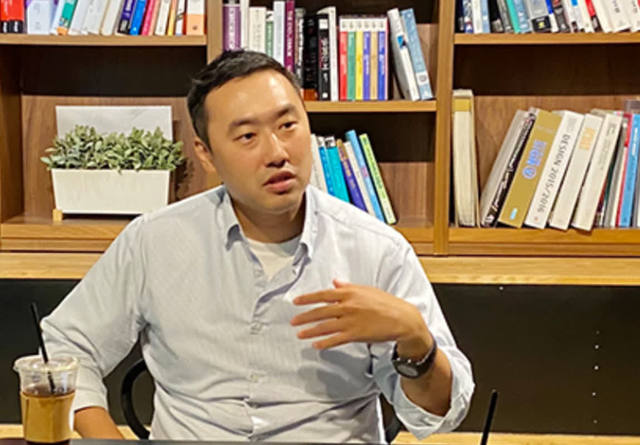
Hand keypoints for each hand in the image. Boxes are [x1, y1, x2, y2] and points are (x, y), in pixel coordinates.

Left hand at [290, 279, 431, 356]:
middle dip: (305, 317)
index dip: (308, 298)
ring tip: (300, 334)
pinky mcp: (356, 334)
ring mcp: (351, 321)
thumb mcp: (367, 290)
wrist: (402, 318)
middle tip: (293, 321)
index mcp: (350, 293)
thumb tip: (335, 282)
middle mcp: (348, 306)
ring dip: (310, 331)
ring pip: (325, 326)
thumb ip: (348, 287)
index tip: (296, 302)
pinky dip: (324, 342)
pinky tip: (316, 345)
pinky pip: (336, 339)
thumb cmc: (386, 303)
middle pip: (321, 311)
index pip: (323, 294)